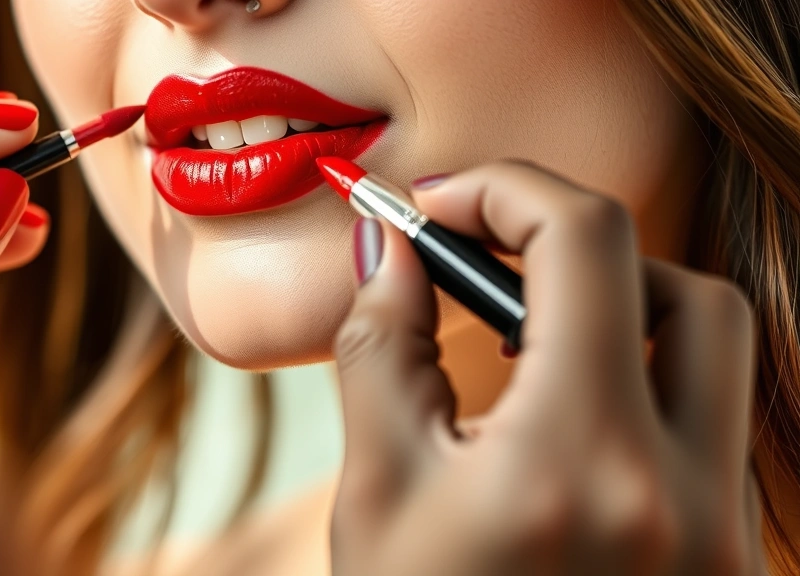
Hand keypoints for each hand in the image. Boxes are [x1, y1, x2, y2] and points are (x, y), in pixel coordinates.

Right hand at [331, 161, 764, 574]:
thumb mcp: (379, 492)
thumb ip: (380, 346)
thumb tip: (388, 248)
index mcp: (581, 464)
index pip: (588, 243)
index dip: (507, 190)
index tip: (442, 206)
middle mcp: (682, 495)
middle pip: (681, 289)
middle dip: (577, 254)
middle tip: (488, 276)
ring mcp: (720, 537)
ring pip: (709, 362)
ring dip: (617, 320)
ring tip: (517, 356)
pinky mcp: (726, 564)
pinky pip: (705, 430)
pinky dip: (637, 390)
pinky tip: (557, 426)